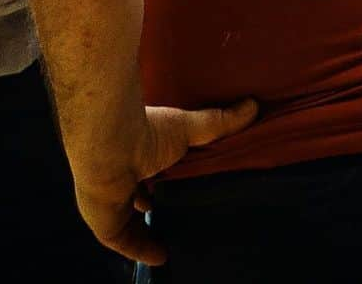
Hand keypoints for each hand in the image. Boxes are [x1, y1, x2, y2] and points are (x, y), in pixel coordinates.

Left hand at [73, 97, 257, 263]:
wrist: (110, 148)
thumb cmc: (146, 132)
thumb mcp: (189, 127)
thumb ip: (219, 121)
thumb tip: (253, 106)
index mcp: (140, 151)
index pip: (154, 168)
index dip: (168, 176)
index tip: (188, 183)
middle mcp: (124, 175)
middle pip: (143, 194)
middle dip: (159, 202)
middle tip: (184, 212)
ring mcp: (114, 200)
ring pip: (131, 220)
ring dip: (148, 229)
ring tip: (176, 237)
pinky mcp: (108, 224)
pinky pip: (126, 242)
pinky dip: (142, 249)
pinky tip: (162, 256)